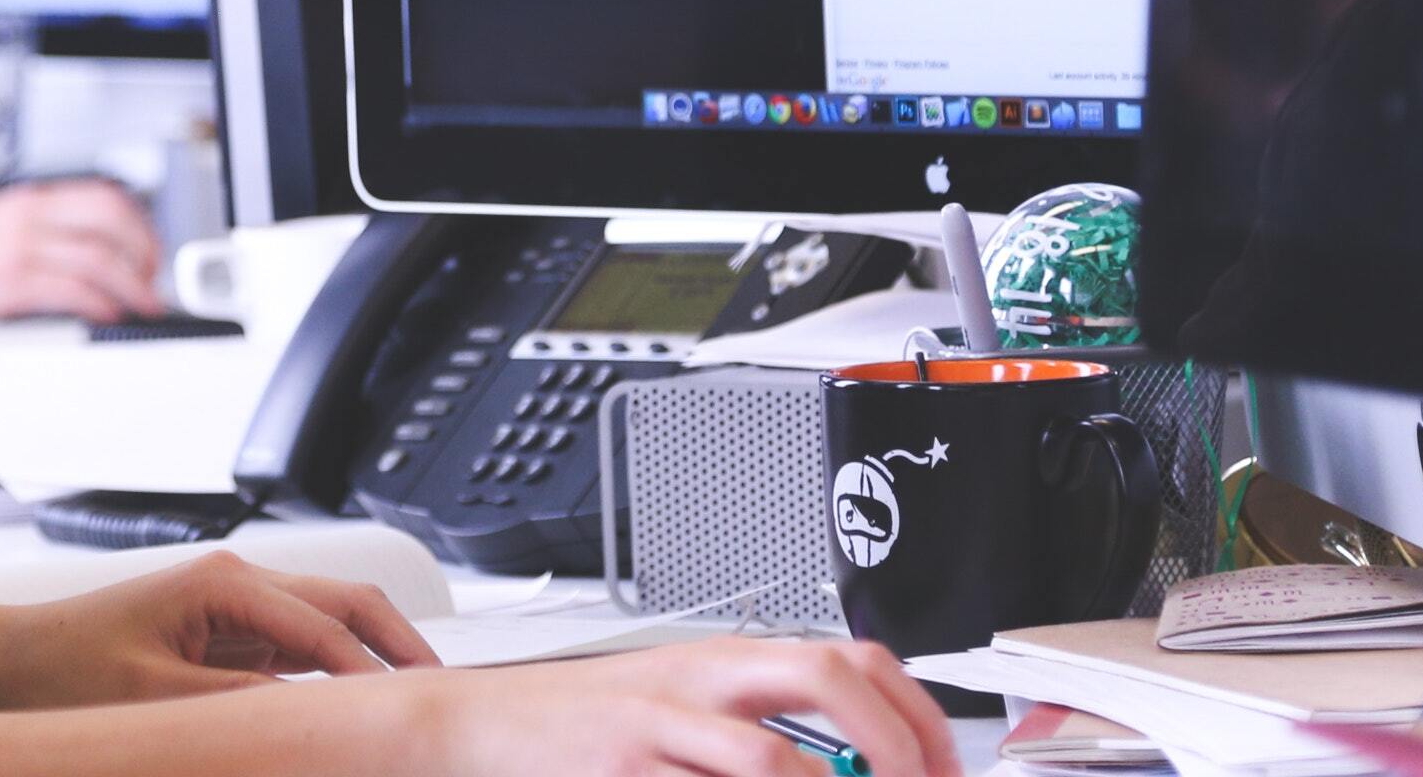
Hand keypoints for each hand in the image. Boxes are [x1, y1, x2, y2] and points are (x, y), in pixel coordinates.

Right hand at [0, 179, 163, 322]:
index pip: (101, 195)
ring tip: (141, 305)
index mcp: (25, 201)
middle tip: (151, 277)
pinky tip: (108, 314)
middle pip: (112, 219)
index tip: (146, 247)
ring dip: (133, 285)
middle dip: (144, 249)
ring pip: (101, 258)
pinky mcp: (9, 283)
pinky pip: (75, 290)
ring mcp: (19, 248)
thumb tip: (70, 251)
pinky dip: (102, 304)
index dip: (136, 222)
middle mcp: (27, 217)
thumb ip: (28, 230)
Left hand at [0, 548, 442, 706]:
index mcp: (224, 585)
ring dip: (376, 657)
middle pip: (348, 604)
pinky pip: (301, 651)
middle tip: (449, 696)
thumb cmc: (63, 670)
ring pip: (332, 622)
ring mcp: (236, 608)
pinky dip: (338, 676)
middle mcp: (238, 585)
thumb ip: (237, 704)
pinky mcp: (227, 636)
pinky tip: (358, 710)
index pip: (328, 632)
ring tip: (420, 703)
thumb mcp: (153, 699)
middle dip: (402, 645)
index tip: (413, 718)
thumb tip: (312, 716)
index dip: (377, 678)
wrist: (7, 664)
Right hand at [417, 636, 961, 776]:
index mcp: (725, 660)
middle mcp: (701, 680)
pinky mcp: (621, 766)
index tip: (944, 772)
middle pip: (827, 676)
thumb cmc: (582, 725)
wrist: (478, 726)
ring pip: (774, 757)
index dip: (915, 714)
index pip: (850, 657)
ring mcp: (661, 723)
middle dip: (895, 744)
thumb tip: (848, 769)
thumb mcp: (676, 703)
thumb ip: (755, 723)